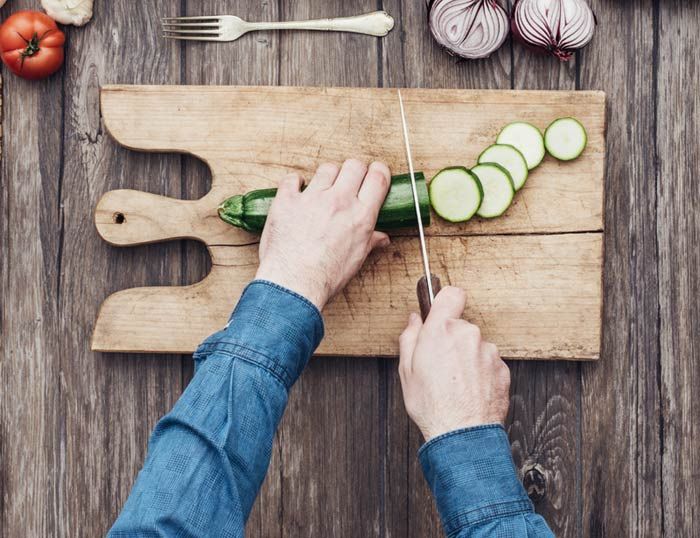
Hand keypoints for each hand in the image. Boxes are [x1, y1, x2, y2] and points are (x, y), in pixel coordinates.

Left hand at [255, 159, 391, 309]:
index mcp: (361, 215)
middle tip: (349, 182)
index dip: (378, 171)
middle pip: (354, 165)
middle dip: (354, 171)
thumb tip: (381, 239)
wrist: (294, 284)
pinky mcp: (287, 200)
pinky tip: (297, 191)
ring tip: (322, 190)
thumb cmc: (325, 276)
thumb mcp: (356, 259)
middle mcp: (339, 201)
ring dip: (327, 176)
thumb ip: (370, 242)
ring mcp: (312, 198)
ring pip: (326, 168)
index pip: (378, 177)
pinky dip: (295, 183)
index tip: (374, 174)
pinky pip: (292, 179)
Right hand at [398, 287, 510, 440]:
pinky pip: (488, 364)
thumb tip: (414, 320)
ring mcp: (488, 352)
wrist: (461, 434)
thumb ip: (410, 336)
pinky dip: (480, 373)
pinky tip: (469, 391)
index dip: (445, 301)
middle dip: (452, 340)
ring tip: (455, 384)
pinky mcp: (502, 369)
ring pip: (476, 346)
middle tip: (439, 364)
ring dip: (467, 358)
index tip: (441, 310)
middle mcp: (468, 335)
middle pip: (461, 326)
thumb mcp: (406, 369)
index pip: (451, 294)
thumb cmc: (431, 404)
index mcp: (441, 330)